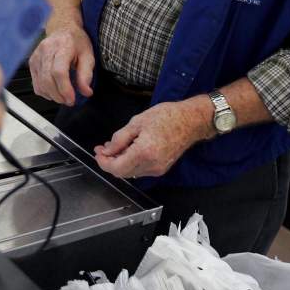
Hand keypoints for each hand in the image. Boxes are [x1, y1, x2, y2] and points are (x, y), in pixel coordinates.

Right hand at [28, 13, 94, 105]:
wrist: (63, 29)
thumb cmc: (75, 41)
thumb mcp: (88, 55)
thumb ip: (86, 75)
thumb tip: (86, 91)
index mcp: (62, 46)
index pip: (59, 71)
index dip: (64, 89)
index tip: (72, 99)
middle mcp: (46, 50)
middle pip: (47, 79)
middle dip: (59, 95)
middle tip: (69, 100)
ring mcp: (37, 56)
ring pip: (40, 83)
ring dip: (52, 95)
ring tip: (63, 96)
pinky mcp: (32, 63)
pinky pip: (35, 84)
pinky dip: (45, 92)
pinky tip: (54, 90)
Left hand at [94, 99, 209, 178]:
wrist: (191, 121)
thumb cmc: (167, 117)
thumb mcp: (137, 122)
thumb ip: (119, 139)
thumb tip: (106, 151)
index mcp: (144, 152)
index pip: (116, 168)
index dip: (103, 162)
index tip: (97, 152)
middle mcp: (151, 165)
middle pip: (122, 172)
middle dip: (109, 162)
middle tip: (102, 148)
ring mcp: (158, 169)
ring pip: (131, 172)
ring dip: (120, 162)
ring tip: (115, 146)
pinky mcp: (161, 168)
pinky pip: (140, 170)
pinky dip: (131, 162)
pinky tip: (128, 150)